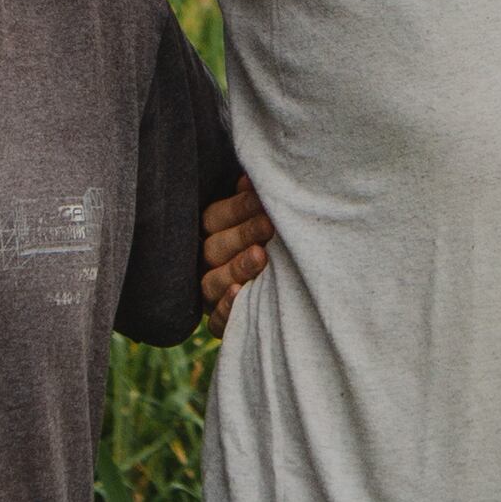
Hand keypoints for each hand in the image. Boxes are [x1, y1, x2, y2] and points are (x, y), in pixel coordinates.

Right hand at [200, 182, 273, 325]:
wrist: (294, 292)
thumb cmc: (274, 243)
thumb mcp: (263, 221)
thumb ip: (255, 203)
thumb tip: (252, 179)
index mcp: (212, 234)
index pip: (214, 218)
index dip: (237, 208)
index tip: (264, 200)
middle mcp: (206, 263)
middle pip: (213, 248)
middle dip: (242, 235)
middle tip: (269, 225)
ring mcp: (211, 294)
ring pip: (211, 282)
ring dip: (235, 268)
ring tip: (261, 256)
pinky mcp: (221, 322)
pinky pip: (216, 320)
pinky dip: (226, 308)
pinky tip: (241, 292)